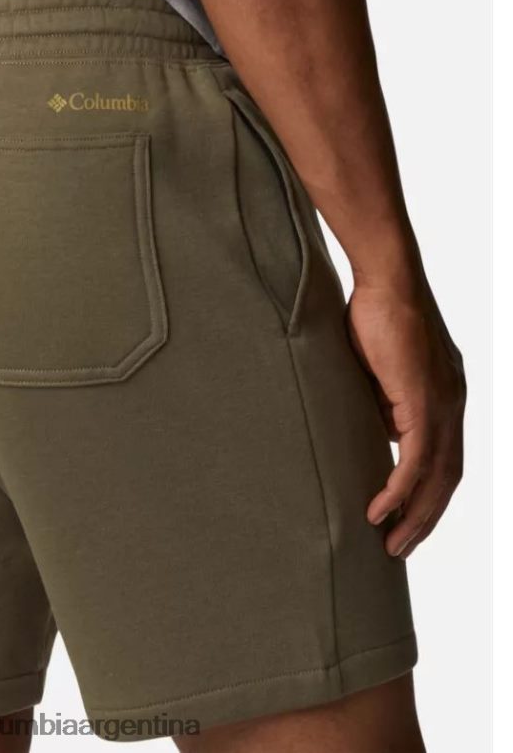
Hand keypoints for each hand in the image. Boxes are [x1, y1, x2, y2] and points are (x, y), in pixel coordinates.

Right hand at [347, 279, 465, 557]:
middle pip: (448, 479)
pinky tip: (379, 511)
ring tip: (391, 544)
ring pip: (438, 478)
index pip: (444, 462)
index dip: (427, 497)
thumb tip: (377, 432)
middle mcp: (453, 407)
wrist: (387, 282)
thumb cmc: (376, 315)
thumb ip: (383, 404)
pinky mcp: (424, 401)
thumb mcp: (378, 371)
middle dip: (425, 519)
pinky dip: (399, 490)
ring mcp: (444, 405)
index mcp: (445, 399)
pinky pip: (417, 460)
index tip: (404, 522)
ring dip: (415, 515)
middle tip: (399, 548)